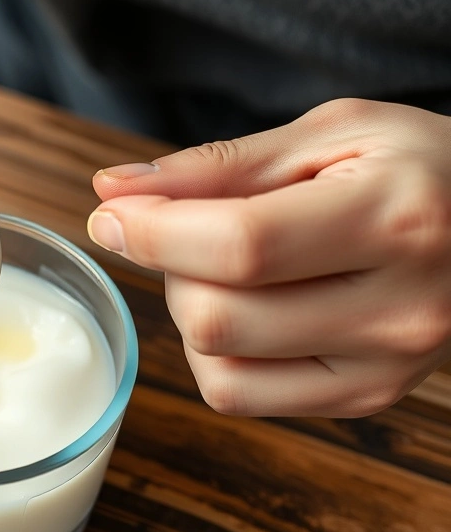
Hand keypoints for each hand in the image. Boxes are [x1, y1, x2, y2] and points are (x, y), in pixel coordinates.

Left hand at [87, 99, 450, 417]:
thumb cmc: (420, 166)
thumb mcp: (332, 133)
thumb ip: (216, 167)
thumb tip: (113, 191)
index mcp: (398, 219)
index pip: (240, 245)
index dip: (153, 231)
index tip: (111, 213)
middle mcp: (400, 309)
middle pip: (216, 315)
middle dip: (171, 265)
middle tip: (194, 227)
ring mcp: (386, 367)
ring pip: (217, 364)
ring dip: (191, 310)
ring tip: (233, 266)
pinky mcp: (367, 398)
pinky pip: (239, 394)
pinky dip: (216, 351)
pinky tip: (250, 307)